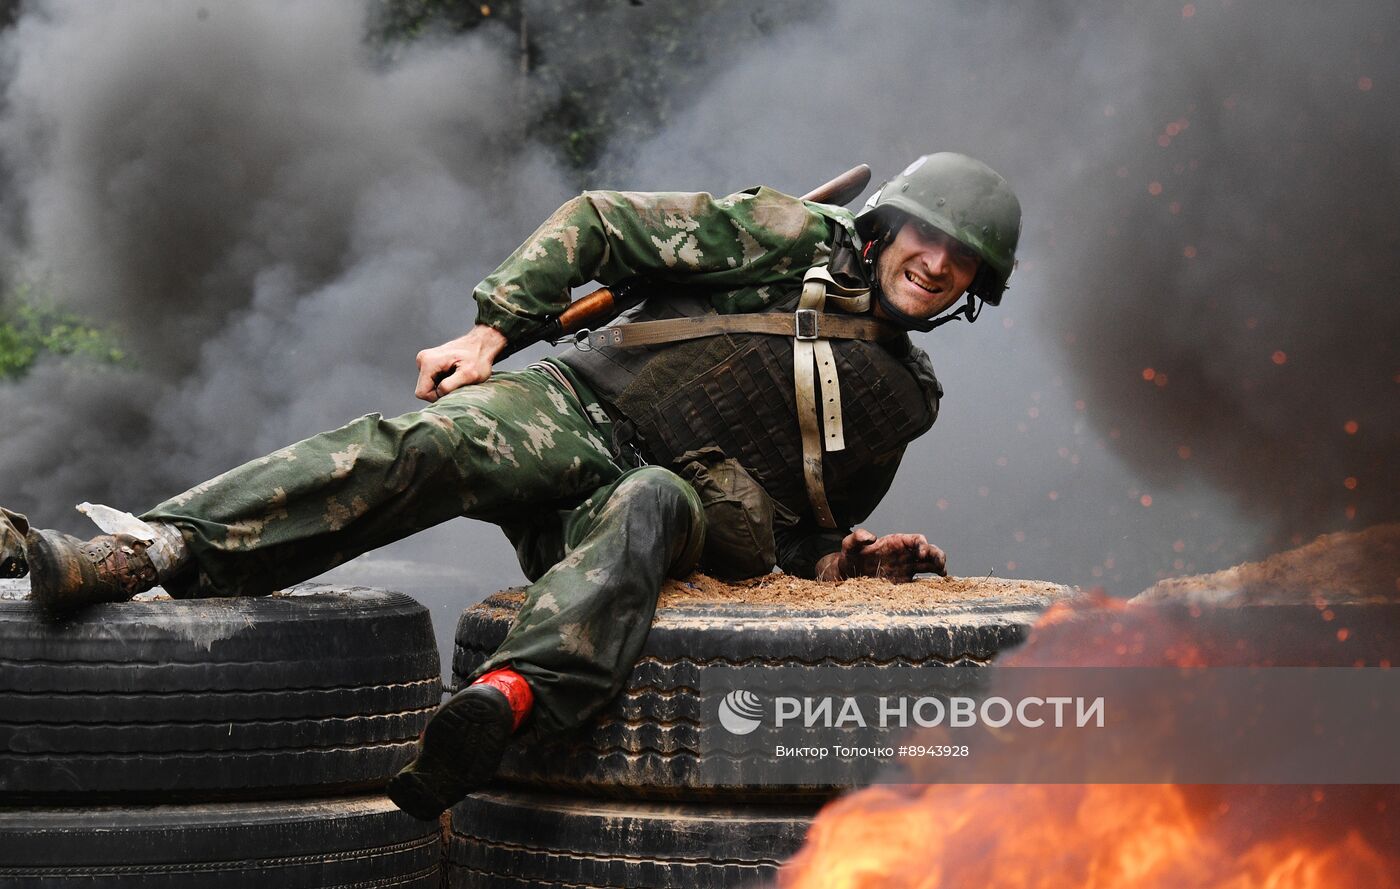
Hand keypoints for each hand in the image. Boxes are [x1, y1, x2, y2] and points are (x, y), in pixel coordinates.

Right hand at [414, 325, 507, 401]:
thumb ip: (450, 385)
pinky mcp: (430, 362)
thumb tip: (438, 392)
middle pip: (424, 389)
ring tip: (457, 376)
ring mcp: (425, 360)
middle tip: (457, 382)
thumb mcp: (468, 374)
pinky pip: (433, 380)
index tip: (453, 389)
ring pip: (429, 385)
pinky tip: (454, 373)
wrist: (482, 344)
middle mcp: (422, 359)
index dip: (437, 397)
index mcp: (428, 362)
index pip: (422, 393)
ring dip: (443, 386)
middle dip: (440, 391)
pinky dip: (444, 381)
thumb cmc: (478, 359)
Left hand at [815, 528, 946, 582]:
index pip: (916, 540)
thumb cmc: (850, 556)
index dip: (922, 545)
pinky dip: (931, 582)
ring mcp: (906, 568)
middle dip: (937, 555)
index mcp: (896, 542)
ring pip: (929, 564)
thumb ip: (857, 537)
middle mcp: (905, 554)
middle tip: (940, 565)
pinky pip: (921, 581)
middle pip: (928, 551)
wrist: (848, 574)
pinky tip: (937, 586)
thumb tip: (871, 537)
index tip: (921, 554)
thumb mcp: (849, 544)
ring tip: (943, 574)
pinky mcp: (904, 581)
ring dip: (938, 567)